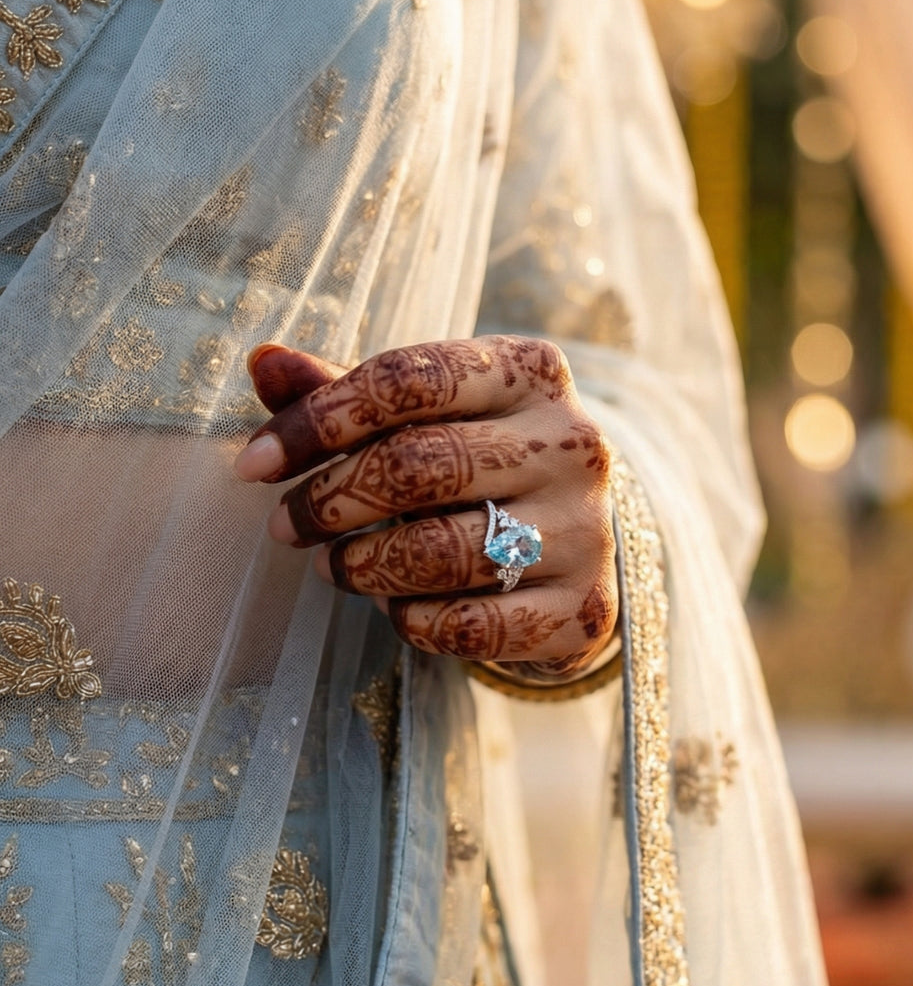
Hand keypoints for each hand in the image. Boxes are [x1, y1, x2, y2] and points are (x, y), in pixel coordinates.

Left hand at [234, 336, 617, 673]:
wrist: (577, 548)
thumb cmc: (477, 465)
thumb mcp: (421, 415)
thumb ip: (342, 390)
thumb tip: (264, 360)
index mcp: (530, 372)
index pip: (410, 378)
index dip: (319, 421)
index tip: (255, 464)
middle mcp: (571, 443)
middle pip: (422, 465)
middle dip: (332, 500)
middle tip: (286, 526)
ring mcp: (584, 529)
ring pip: (443, 552)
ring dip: (364, 567)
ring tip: (334, 567)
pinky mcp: (583, 608)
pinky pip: (471, 625)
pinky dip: (414, 622)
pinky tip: (397, 609)